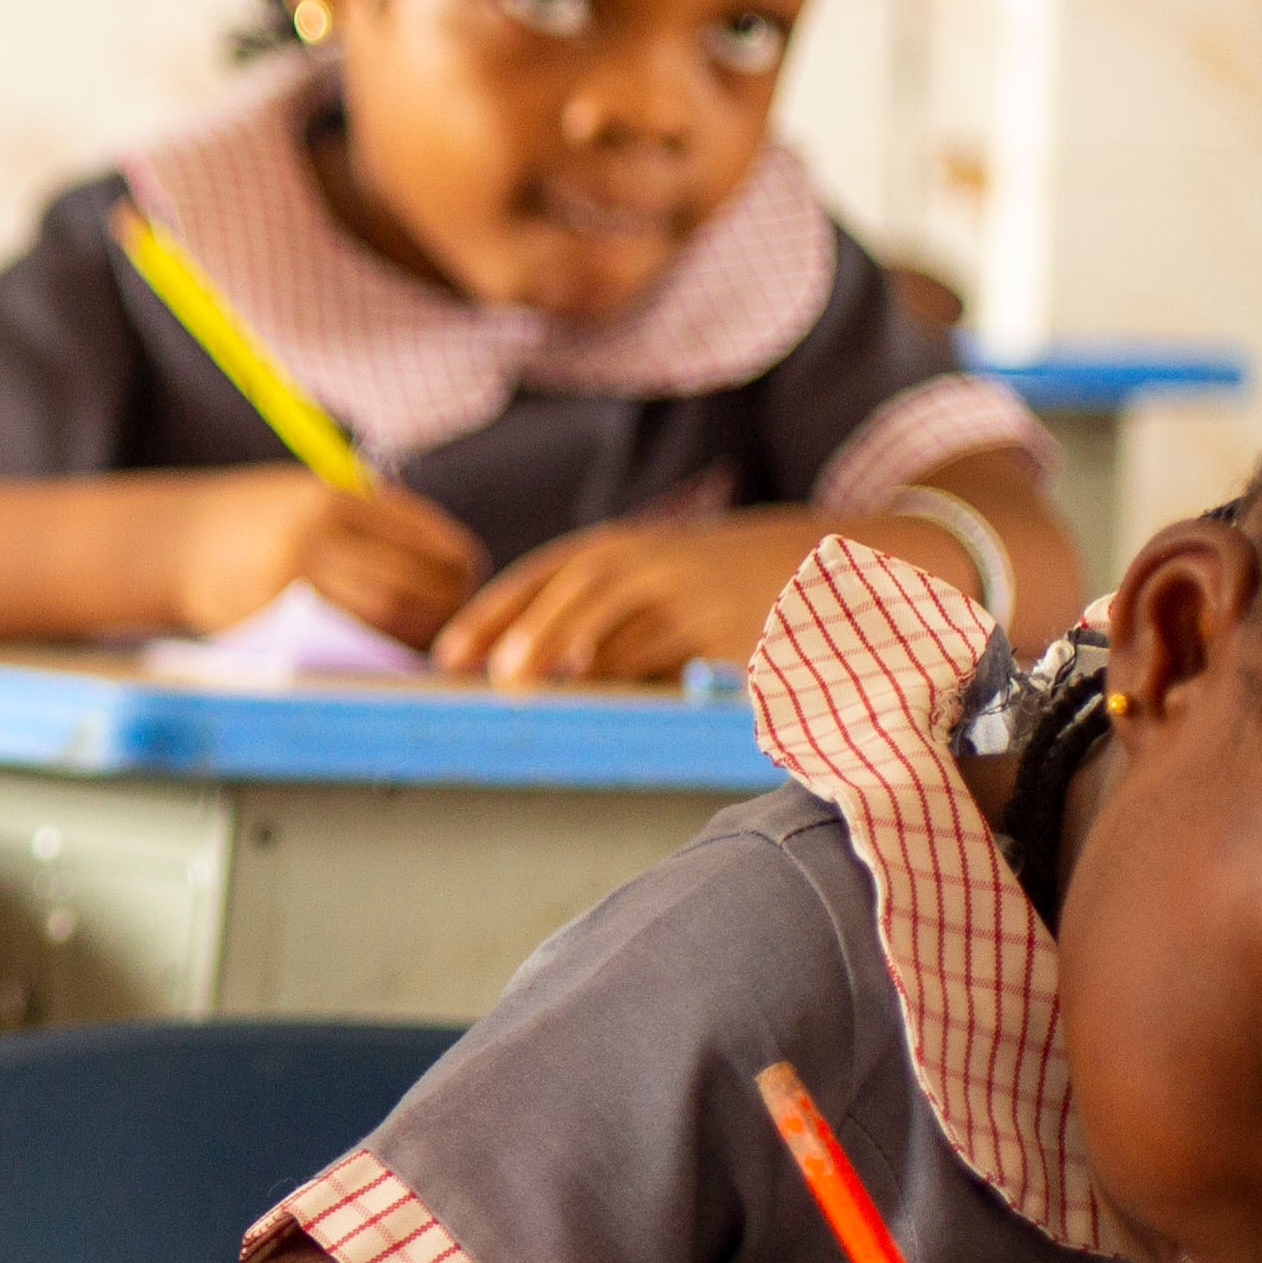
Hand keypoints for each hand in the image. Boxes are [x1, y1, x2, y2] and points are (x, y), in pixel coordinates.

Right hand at [168, 468, 484, 646]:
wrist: (170, 543)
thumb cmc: (258, 518)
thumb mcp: (314, 494)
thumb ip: (374, 517)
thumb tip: (452, 562)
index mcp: (332, 498)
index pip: (427, 538)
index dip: (459, 564)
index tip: (464, 575)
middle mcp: (311, 538)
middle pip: (410, 585)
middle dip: (445, 606)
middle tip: (456, 615)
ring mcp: (288, 584)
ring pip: (383, 619)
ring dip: (417, 632)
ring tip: (426, 633)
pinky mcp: (270, 623)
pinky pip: (347, 643)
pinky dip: (380, 649)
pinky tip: (388, 647)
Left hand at [431, 512, 828, 685]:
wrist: (811, 561)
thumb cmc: (693, 581)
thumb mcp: (633, 576)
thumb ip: (576, 614)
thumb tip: (505, 671)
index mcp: (616, 548)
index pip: (544, 575)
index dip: (494, 613)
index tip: (450, 656)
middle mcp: (656, 564)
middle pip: (587, 593)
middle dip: (540, 637)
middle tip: (504, 681)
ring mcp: (699, 600)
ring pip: (634, 643)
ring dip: (593, 679)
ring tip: (557, 710)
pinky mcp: (740, 640)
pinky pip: (684, 674)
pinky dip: (654, 694)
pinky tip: (634, 714)